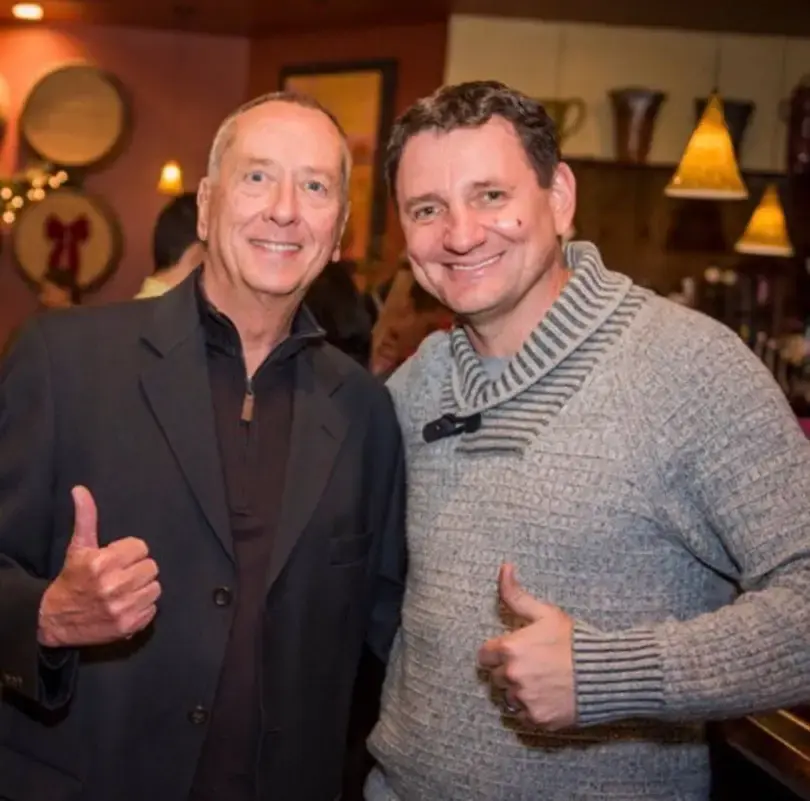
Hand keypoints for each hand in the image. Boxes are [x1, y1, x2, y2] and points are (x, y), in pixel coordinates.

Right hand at [37, 486, 160, 647]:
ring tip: (125, 590)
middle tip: (122, 575)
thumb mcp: (78, 548)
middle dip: (138, 569)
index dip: (130, 552)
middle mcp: (113, 586)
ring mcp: (122, 607)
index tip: (118, 559)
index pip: (141, 548)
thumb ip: (86, 518)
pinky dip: (143, 608)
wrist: (55, 621)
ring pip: (155, 588)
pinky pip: (152, 609)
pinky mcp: (128, 626)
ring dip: (143, 588)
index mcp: (102, 563)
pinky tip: (126, 605)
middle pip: (151, 567)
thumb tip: (80, 489)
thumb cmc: (71, 579)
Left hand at [478, 563, 575, 729]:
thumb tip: (504, 567)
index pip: (484, 656)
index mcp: (510, 649)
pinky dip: (531, 709)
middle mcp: (512, 675)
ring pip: (508, 698)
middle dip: (508, 671)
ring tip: (540, 682)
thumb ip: (517, 594)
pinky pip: (523, 717)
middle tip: (531, 666)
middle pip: (496, 677)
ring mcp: (525, 699)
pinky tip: (547, 697)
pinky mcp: (538, 719)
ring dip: (518, 691)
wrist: (605, 673)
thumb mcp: (545, 613)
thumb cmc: (575, 640)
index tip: (509, 653)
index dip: (496, 654)